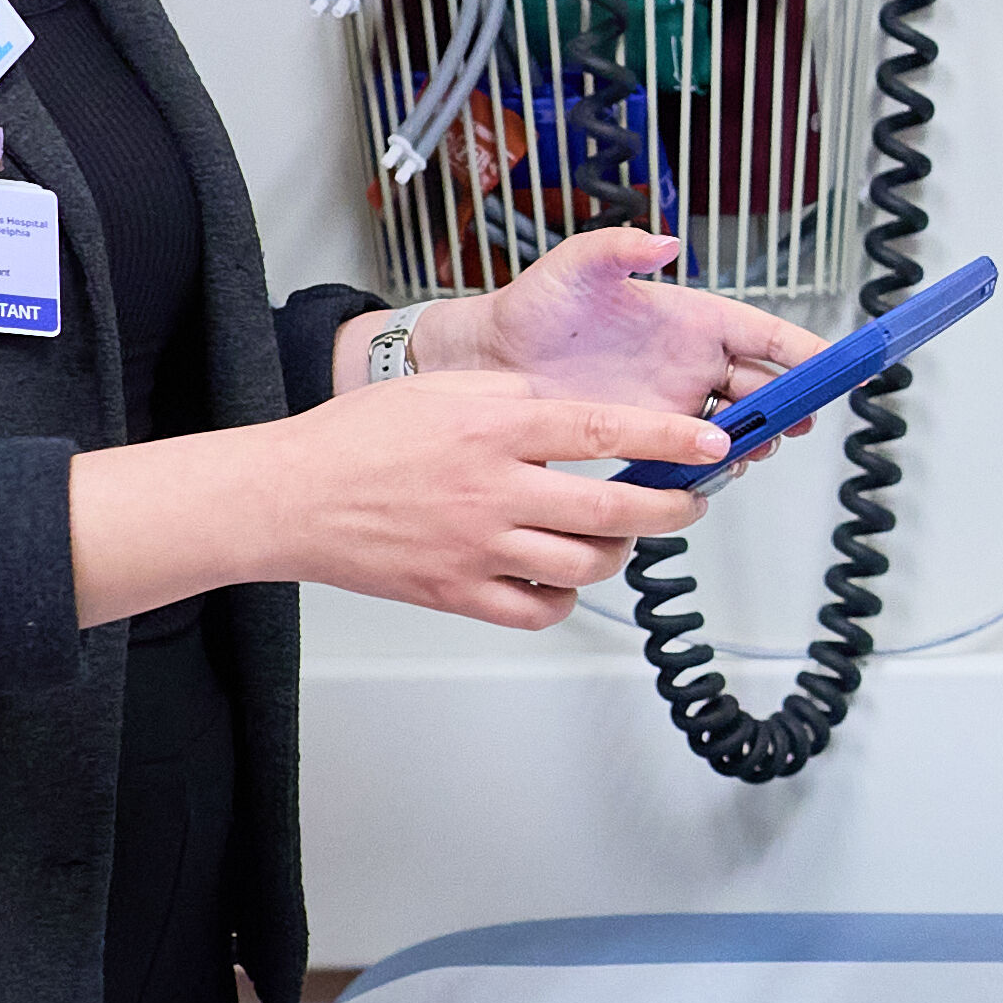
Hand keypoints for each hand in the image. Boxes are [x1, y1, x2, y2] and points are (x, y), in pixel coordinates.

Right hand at [265, 367, 734, 629]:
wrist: (288, 496)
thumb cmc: (354, 439)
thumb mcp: (441, 390)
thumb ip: (512, 398)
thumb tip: (569, 410)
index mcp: (492, 430)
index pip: (604, 432)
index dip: (670, 441)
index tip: (714, 446)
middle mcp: (492, 491)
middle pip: (612, 511)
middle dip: (670, 509)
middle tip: (689, 502)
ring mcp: (477, 548)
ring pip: (585, 566)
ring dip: (620, 554)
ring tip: (620, 538)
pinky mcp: (456, 593)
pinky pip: (538, 611)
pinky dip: (564, 599)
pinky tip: (563, 579)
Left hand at [436, 232, 822, 448]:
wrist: (493, 361)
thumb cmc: (536, 306)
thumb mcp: (577, 264)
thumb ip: (621, 247)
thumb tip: (662, 241)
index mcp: (692, 317)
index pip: (763, 333)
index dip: (803, 349)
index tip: (833, 364)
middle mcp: (693, 361)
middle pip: (766, 384)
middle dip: (791, 402)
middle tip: (798, 419)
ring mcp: (676, 402)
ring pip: (740, 424)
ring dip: (759, 437)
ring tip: (758, 446)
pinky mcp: (653, 437)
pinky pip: (699, 454)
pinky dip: (717, 464)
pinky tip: (717, 470)